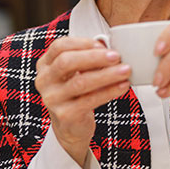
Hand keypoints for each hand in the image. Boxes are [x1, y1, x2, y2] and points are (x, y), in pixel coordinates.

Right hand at [35, 37, 130, 165]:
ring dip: (106, 75)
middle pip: (67, 62)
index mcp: (45, 65)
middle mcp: (44, 81)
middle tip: (116, 56)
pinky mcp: (65, 115)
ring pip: (80, 82)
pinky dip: (109, 91)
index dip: (82, 43)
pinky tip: (123, 86)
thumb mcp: (76, 73)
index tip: (103, 45)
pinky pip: (90, 100)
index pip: (60, 46)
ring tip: (125, 70)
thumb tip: (110, 48)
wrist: (70, 126)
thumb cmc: (76, 93)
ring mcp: (52, 99)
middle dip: (95, 57)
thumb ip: (87, 59)